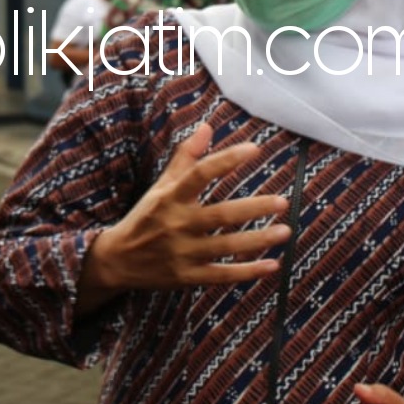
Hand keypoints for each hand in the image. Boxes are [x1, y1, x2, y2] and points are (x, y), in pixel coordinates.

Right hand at [76, 125, 289, 314]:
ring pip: (226, 246)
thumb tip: (207, 127)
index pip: (200, 174)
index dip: (226, 160)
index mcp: (170, 198)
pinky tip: (273, 265)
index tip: (254, 148)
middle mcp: (177, 224)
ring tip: (286, 231)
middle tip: (283, 201)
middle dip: (253, 208)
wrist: (117, 260)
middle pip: (220, 214)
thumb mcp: (162, 186)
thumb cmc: (146, 216)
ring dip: (258, 240)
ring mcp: (182, 253)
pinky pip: (222, 275)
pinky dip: (247, 272)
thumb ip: (186, 158)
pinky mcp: (187, 277)